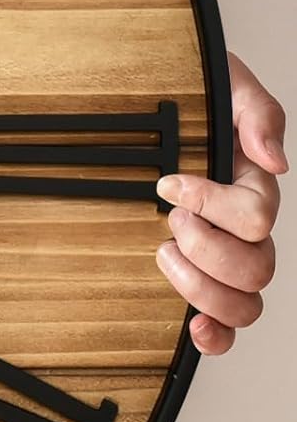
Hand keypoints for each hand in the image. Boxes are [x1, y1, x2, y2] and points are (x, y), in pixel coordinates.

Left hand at [155, 52, 283, 354]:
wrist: (147, 104)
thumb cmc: (189, 99)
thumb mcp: (225, 87)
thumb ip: (258, 115)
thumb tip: (274, 161)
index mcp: (254, 188)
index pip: (256, 216)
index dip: (212, 204)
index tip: (170, 183)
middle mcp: (245, 231)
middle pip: (256, 268)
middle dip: (205, 246)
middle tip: (169, 219)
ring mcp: (224, 259)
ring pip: (244, 301)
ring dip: (199, 284)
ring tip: (163, 252)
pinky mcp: (198, 280)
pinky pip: (225, 324)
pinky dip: (215, 335)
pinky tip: (193, 328)